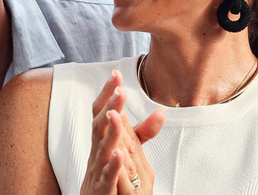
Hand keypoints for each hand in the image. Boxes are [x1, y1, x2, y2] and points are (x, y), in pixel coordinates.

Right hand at [80, 70, 164, 193]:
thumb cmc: (109, 177)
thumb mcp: (126, 151)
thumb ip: (141, 133)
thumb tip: (160, 113)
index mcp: (102, 142)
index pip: (103, 113)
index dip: (108, 95)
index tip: (116, 74)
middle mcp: (97, 153)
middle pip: (99, 125)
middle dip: (109, 106)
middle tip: (119, 88)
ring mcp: (98, 171)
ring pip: (102, 148)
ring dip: (110, 131)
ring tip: (116, 113)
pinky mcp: (103, 190)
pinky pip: (107, 177)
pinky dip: (113, 165)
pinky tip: (119, 154)